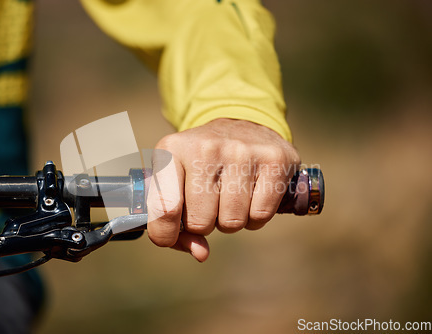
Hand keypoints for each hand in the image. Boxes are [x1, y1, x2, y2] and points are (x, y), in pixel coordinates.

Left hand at [147, 118, 299, 261]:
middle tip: (208, 203)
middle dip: (204, 223)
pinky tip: (252, 197)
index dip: (165, 234)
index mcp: (172, 150)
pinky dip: (255, 217)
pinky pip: (260, 215)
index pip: (165, 207)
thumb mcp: (176, 181)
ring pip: (232, 222)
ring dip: (230, 221)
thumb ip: (177, 224)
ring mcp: (241, 151)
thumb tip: (201, 253)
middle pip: (200, 223)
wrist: (242, 124)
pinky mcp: (274, 160)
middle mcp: (206, 147)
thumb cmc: (202, 164)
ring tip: (229, 198)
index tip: (170, 236)